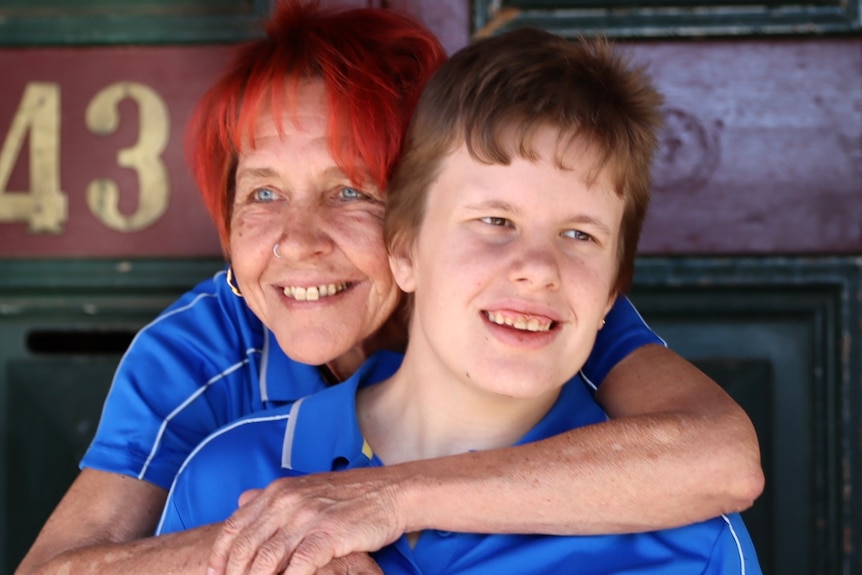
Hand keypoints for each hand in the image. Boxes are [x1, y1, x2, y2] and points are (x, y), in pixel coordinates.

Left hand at [206, 468, 405, 574]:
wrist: (391, 492)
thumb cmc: (350, 495)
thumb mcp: (306, 487)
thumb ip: (273, 497)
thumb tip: (242, 498)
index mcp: (279, 490)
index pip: (234, 525)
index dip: (219, 554)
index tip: (212, 574)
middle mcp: (288, 501)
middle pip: (245, 546)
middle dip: (233, 573)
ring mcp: (308, 517)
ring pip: (266, 560)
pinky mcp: (329, 534)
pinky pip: (298, 566)